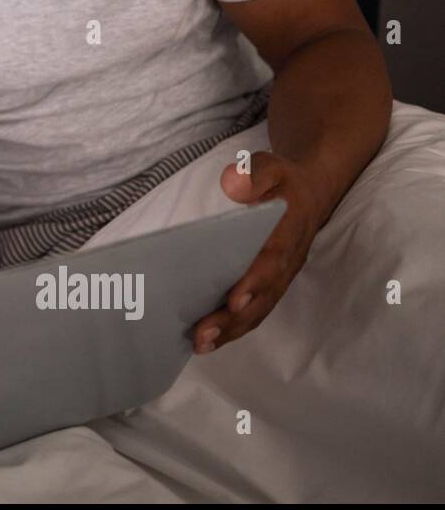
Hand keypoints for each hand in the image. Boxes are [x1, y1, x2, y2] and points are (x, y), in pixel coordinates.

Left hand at [193, 151, 324, 353]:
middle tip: (202, 334)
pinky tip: (210, 339)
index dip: (255, 280)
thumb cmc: (281, 180)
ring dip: (232, 330)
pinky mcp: (273, 285)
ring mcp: (282, 276)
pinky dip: (236, 328)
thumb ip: (254, 173)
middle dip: (234, 317)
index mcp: (288, 230)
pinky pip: (257, 311)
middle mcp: (288, 260)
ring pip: (260, 309)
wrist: (309, 193)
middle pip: (264, 295)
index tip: (234, 299)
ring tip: (200, 344)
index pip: (272, 259)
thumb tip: (235, 183)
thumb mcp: (269, 165)